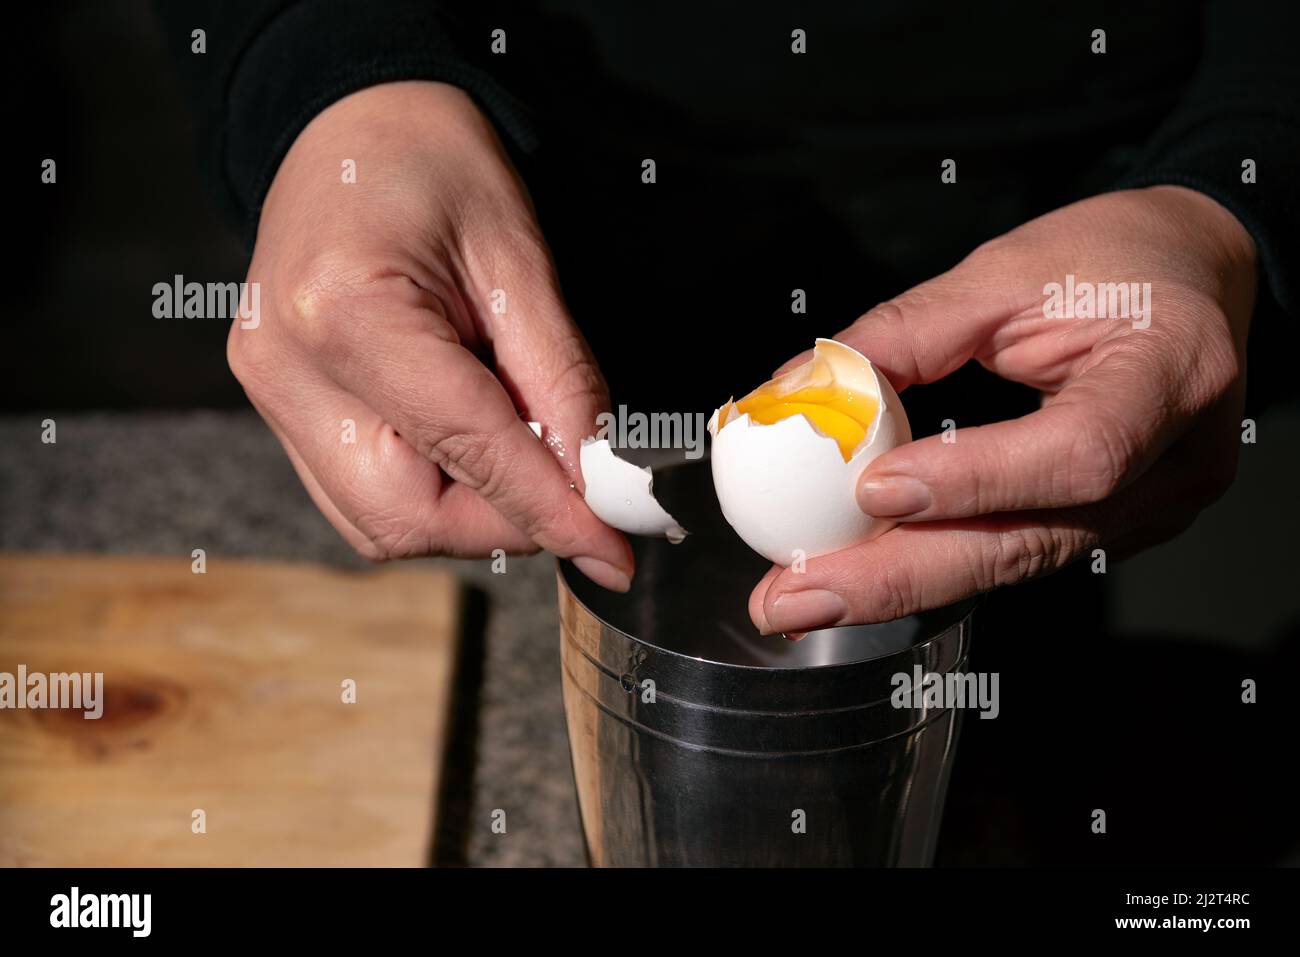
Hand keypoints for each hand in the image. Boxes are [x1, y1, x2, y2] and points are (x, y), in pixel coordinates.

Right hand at [228, 81, 632, 589]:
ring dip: (467, 513)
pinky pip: (357, 495)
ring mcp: (271, 392)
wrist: (349, 122)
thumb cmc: (434, 163)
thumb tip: (600, 485)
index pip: (468, 449)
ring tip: (517, 446)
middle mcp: (287, 369)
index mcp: (346, 315)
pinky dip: (429, 492)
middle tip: (570, 489)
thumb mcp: (520, 260)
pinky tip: (466, 444)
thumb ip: (562, 382)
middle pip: (406, 516)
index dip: (551, 509)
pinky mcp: (277, 404)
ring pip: (379, 523)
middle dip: (504, 521)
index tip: (613, 547)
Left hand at [752, 186, 1256, 632]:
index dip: (975, 479)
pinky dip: (933, 564)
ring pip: (1011, 563)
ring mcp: (1153, 510)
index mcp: (1170, 374)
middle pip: (1030, 543)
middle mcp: (1176, 464)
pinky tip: (860, 576)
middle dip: (897, 577)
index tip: (873, 486)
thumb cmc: (1115, 259)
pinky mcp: (1116, 529)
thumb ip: (903, 333)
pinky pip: (1014, 554)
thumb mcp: (1005, 270)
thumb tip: (802, 389)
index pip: (1079, 452)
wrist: (1194, 274)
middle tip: (796, 594)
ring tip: (803, 596)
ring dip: (897, 586)